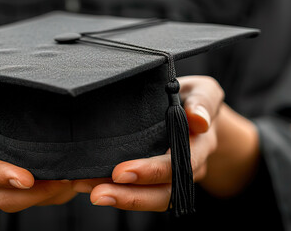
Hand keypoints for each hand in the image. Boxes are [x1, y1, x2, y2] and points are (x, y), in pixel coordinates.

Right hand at [0, 75, 75, 211]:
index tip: (26, 178)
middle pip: (3, 196)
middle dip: (35, 194)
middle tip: (67, 180)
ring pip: (24, 200)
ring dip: (52, 195)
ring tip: (80, 179)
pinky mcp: (16, 179)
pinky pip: (36, 194)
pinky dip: (59, 190)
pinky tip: (80, 177)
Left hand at [72, 76, 225, 210]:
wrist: (197, 115)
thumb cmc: (193, 99)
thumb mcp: (203, 91)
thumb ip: (202, 101)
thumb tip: (198, 119)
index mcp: (199, 145)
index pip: (179, 165)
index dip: (151, 172)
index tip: (120, 172)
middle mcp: (188, 168)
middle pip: (163, 192)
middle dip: (130, 196)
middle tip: (98, 194)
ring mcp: (172, 178)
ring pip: (150, 198)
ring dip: (120, 199)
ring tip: (89, 193)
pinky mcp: (155, 180)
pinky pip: (138, 192)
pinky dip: (114, 191)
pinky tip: (87, 186)